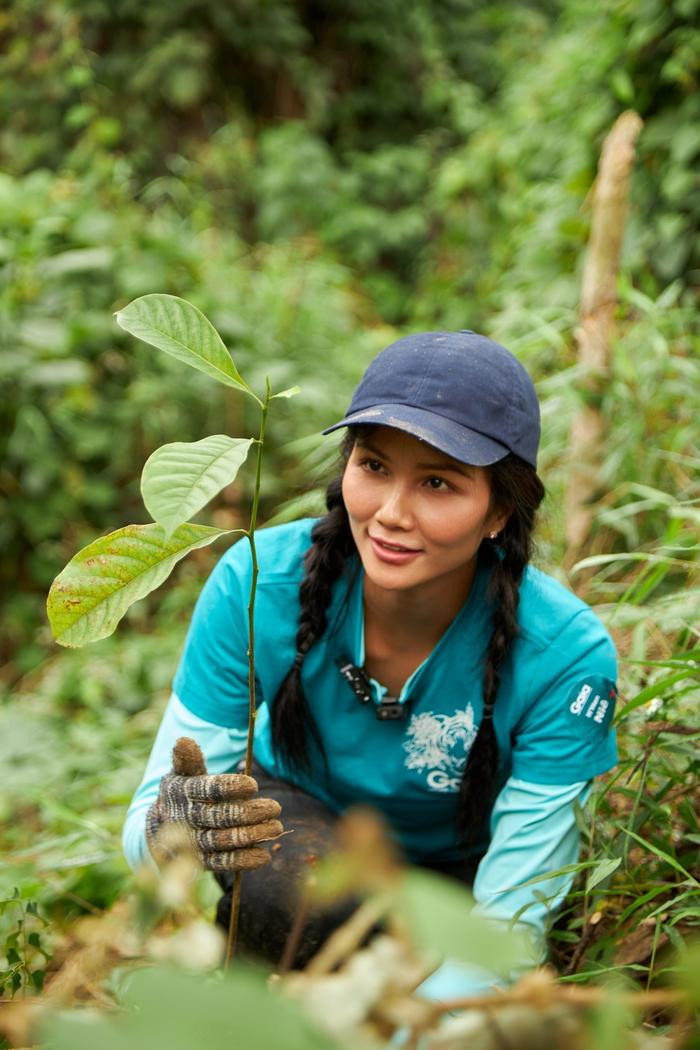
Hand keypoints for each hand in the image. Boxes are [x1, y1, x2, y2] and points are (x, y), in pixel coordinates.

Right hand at [146, 737, 282, 871]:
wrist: (159, 828)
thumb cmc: (182, 793)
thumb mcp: (183, 773)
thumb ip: (188, 760)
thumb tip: (184, 740)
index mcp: (180, 792)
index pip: (206, 789)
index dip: (229, 788)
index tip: (253, 785)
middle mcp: (184, 818)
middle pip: (219, 817)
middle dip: (248, 813)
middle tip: (276, 808)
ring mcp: (191, 843)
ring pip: (223, 841)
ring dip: (251, 836)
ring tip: (276, 828)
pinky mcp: (199, 862)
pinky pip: (221, 863)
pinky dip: (242, 861)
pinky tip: (264, 856)